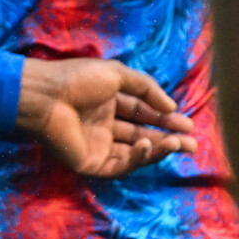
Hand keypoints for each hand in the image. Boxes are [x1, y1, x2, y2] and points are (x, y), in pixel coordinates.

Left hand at [15, 57, 199, 176]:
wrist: (47, 97)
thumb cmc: (77, 79)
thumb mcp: (117, 74)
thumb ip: (146, 89)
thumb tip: (171, 106)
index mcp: (108, 103)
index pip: (142, 113)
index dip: (165, 118)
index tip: (188, 123)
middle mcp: (105, 125)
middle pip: (143, 134)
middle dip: (168, 138)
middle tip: (192, 143)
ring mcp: (98, 145)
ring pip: (135, 151)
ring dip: (158, 148)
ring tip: (178, 144)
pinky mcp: (92, 163)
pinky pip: (120, 164)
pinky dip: (138, 157)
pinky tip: (148, 144)